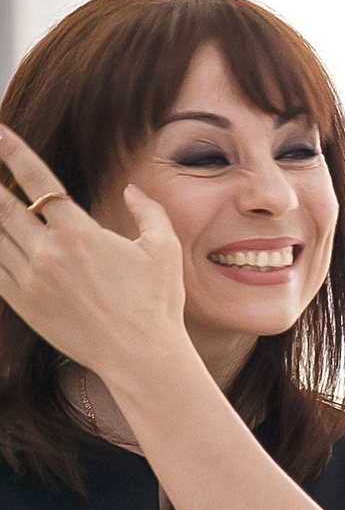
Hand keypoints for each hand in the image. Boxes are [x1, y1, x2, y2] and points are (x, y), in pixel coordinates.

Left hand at [0, 131, 189, 387]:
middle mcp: (47, 252)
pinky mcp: (23, 303)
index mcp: (79, 233)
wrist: (139, 355)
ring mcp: (30, 279)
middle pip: (2, 206)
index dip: (13, 153)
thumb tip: (132, 190)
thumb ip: (148, 212)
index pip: (39, 182)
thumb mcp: (163, 251)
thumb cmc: (156, 303)